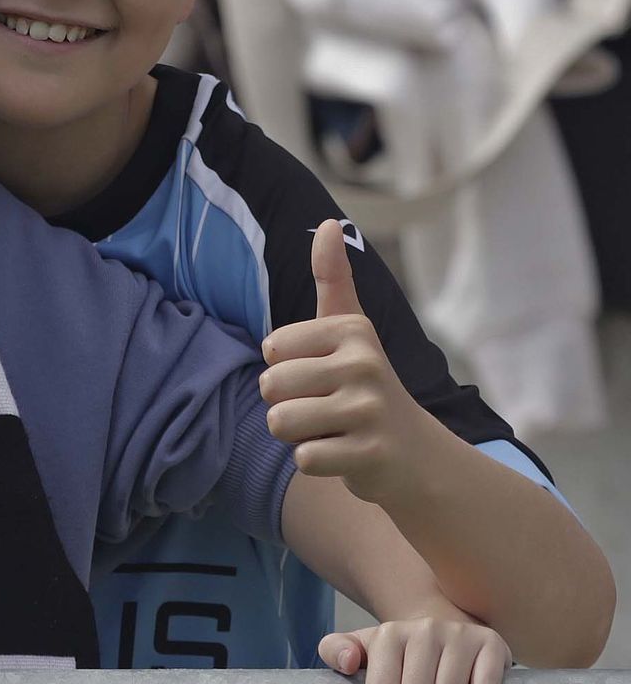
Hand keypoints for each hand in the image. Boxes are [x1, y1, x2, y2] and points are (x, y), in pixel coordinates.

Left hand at [261, 220, 429, 506]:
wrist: (415, 454)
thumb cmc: (365, 387)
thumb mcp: (350, 330)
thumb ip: (333, 279)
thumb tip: (327, 222)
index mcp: (352, 330)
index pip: (270, 351)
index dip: (285, 371)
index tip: (322, 376)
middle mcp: (364, 363)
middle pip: (270, 387)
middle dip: (286, 405)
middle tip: (325, 409)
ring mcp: (369, 410)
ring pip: (280, 422)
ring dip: (297, 435)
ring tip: (331, 429)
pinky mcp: (369, 454)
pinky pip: (303, 459)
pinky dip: (316, 462)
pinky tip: (345, 454)